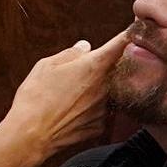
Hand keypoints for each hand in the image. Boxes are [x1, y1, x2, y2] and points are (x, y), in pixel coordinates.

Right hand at [5, 28, 128, 157]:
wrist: (31, 134)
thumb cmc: (35, 98)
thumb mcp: (47, 65)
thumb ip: (71, 54)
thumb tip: (85, 47)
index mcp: (93, 66)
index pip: (120, 45)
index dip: (129, 36)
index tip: (135, 32)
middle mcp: (105, 87)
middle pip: (113, 71)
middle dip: (101, 69)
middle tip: (78, 74)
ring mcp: (104, 108)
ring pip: (106, 93)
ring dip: (94, 91)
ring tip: (69, 97)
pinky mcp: (99, 126)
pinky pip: (99, 112)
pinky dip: (89, 110)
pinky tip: (71, 112)